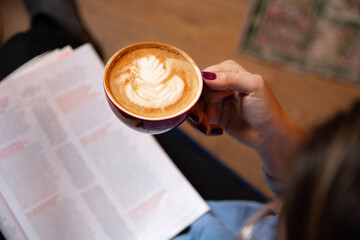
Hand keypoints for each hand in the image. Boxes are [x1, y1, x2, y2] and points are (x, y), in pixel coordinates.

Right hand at [188, 60, 305, 180]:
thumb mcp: (254, 87)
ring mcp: (215, 101)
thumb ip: (230, 78)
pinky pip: (198, 119)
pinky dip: (201, 126)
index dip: (203, 88)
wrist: (270, 136)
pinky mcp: (214, 116)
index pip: (204, 75)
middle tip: (203, 118)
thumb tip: (206, 76)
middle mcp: (219, 84)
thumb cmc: (267, 109)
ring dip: (197, 118)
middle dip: (196, 105)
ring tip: (207, 127)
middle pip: (195, 91)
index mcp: (228, 71)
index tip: (214, 100)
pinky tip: (213, 131)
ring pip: (194, 106)